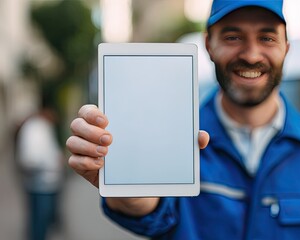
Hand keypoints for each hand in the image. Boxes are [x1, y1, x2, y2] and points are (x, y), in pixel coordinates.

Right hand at [66, 104, 209, 187]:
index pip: (92, 109)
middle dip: (89, 128)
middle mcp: (94, 133)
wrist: (139, 185)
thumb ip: (183, 141)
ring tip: (107, 152)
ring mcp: (87, 150)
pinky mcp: (84, 167)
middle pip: (77, 121)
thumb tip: (203, 137)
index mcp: (111, 122)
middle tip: (110, 137)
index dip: (94, 111)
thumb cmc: (150, 157)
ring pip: (72, 140)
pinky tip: (101, 164)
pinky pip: (73, 161)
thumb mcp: (165, 149)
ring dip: (86, 144)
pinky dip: (84, 161)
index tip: (108, 118)